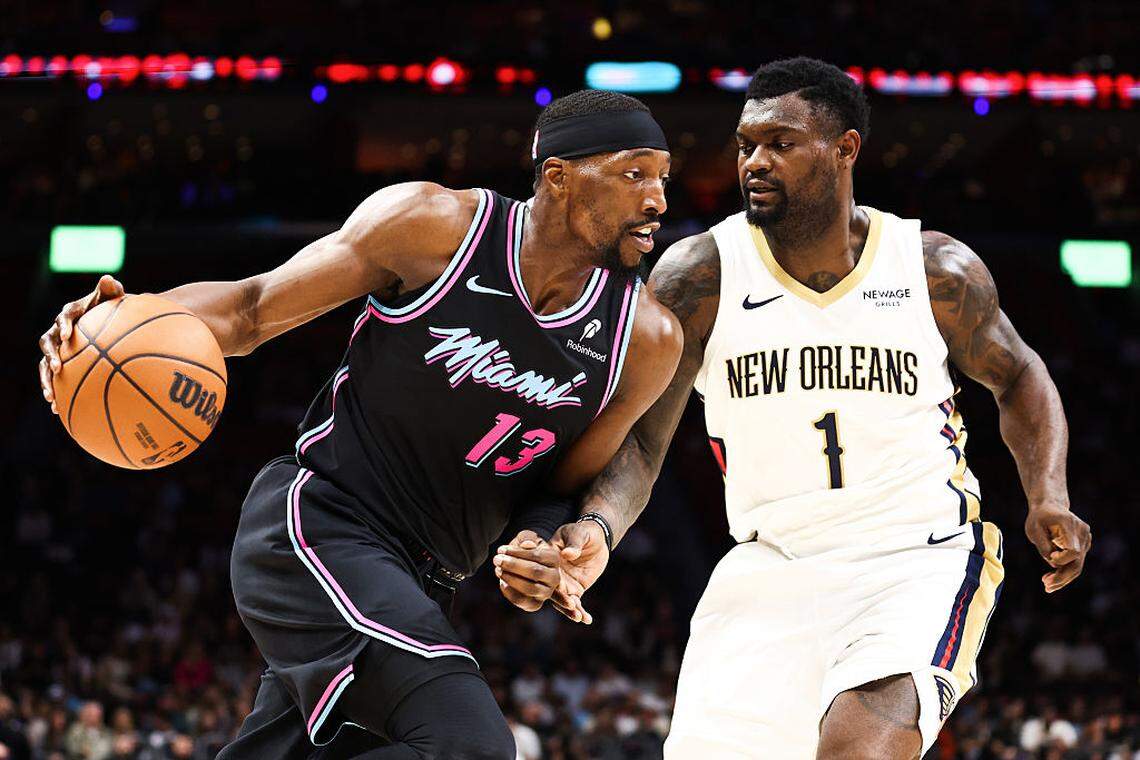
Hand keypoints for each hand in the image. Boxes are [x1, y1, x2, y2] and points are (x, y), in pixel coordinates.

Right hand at [38, 274, 124, 413]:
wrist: (110, 320)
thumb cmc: (113, 307)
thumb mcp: (114, 297)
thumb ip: (111, 289)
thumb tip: (108, 278)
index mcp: (71, 313)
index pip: (64, 318)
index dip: (64, 326)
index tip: (68, 335)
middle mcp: (59, 331)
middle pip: (47, 343)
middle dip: (50, 357)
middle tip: (58, 368)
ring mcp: (58, 348)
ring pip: (45, 365)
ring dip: (46, 380)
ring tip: (50, 397)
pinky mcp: (61, 362)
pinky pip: (54, 379)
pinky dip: (55, 393)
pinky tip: (57, 410)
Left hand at [493, 530, 565, 612]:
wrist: (523, 565)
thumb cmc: (524, 549)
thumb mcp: (525, 538)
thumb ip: (527, 537)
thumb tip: (527, 544)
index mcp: (554, 558)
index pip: (537, 556)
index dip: (517, 553)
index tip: (501, 550)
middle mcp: (555, 577)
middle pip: (535, 572)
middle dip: (513, 566)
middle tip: (496, 559)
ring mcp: (546, 592)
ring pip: (529, 589)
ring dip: (511, 579)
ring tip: (498, 570)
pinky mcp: (535, 604)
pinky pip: (522, 601)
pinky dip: (509, 592)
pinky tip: (502, 582)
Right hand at [548, 519, 610, 623]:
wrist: (596, 538)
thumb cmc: (582, 531)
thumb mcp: (577, 533)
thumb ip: (573, 543)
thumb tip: (568, 554)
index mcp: (548, 559)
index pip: (541, 571)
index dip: (545, 581)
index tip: (553, 590)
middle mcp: (552, 574)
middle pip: (551, 589)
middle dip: (560, 600)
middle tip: (571, 606)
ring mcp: (563, 583)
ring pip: (562, 600)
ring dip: (570, 610)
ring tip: (578, 617)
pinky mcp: (574, 590)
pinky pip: (575, 603)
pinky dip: (580, 611)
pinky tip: (586, 619)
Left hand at [1024, 505, 1090, 592]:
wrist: (1050, 506)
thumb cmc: (1039, 517)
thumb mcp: (1033, 529)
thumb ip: (1043, 546)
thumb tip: (1054, 564)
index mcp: (1070, 525)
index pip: (1074, 551)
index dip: (1063, 559)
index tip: (1050, 558)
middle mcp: (1082, 532)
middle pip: (1077, 562)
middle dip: (1062, 577)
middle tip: (1046, 587)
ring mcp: (1085, 539)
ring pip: (1078, 565)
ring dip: (1063, 577)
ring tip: (1047, 585)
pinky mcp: (1084, 545)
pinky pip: (1076, 562)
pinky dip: (1065, 571)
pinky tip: (1051, 577)